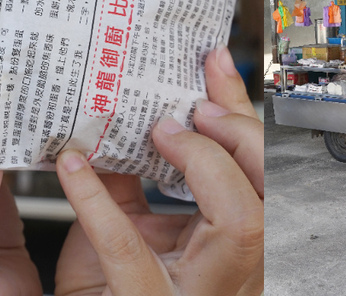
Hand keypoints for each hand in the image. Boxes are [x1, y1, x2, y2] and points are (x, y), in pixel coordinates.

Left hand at [54, 46, 263, 294]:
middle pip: (271, 194)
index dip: (241, 116)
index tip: (212, 71)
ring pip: (243, 223)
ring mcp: (200, 292)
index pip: (262, 172)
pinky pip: (129, 250)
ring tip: (162, 134)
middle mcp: (233, 271)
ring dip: (205, 164)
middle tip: (195, 110)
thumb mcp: (133, 227)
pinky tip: (74, 168)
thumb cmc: (110, 293)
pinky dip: (98, 203)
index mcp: (233, 245)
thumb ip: (138, 178)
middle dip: (239, 137)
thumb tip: (129, 114)